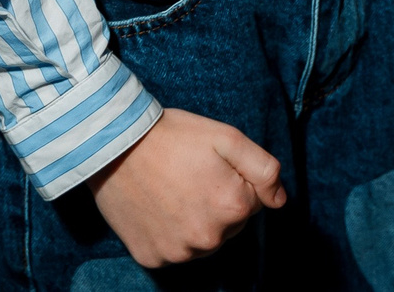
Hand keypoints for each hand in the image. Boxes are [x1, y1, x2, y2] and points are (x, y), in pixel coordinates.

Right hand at [90, 109, 286, 267]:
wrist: (114, 145)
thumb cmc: (173, 136)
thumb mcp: (226, 137)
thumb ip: (264, 168)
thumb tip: (280, 200)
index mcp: (232, 207)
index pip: (252, 202)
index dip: (234, 180)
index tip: (210, 165)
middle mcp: (208, 238)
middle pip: (228, 225)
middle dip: (217, 202)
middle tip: (190, 176)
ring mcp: (178, 252)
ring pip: (202, 241)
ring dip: (194, 221)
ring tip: (172, 190)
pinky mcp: (152, 257)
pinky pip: (172, 251)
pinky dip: (168, 234)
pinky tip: (157, 207)